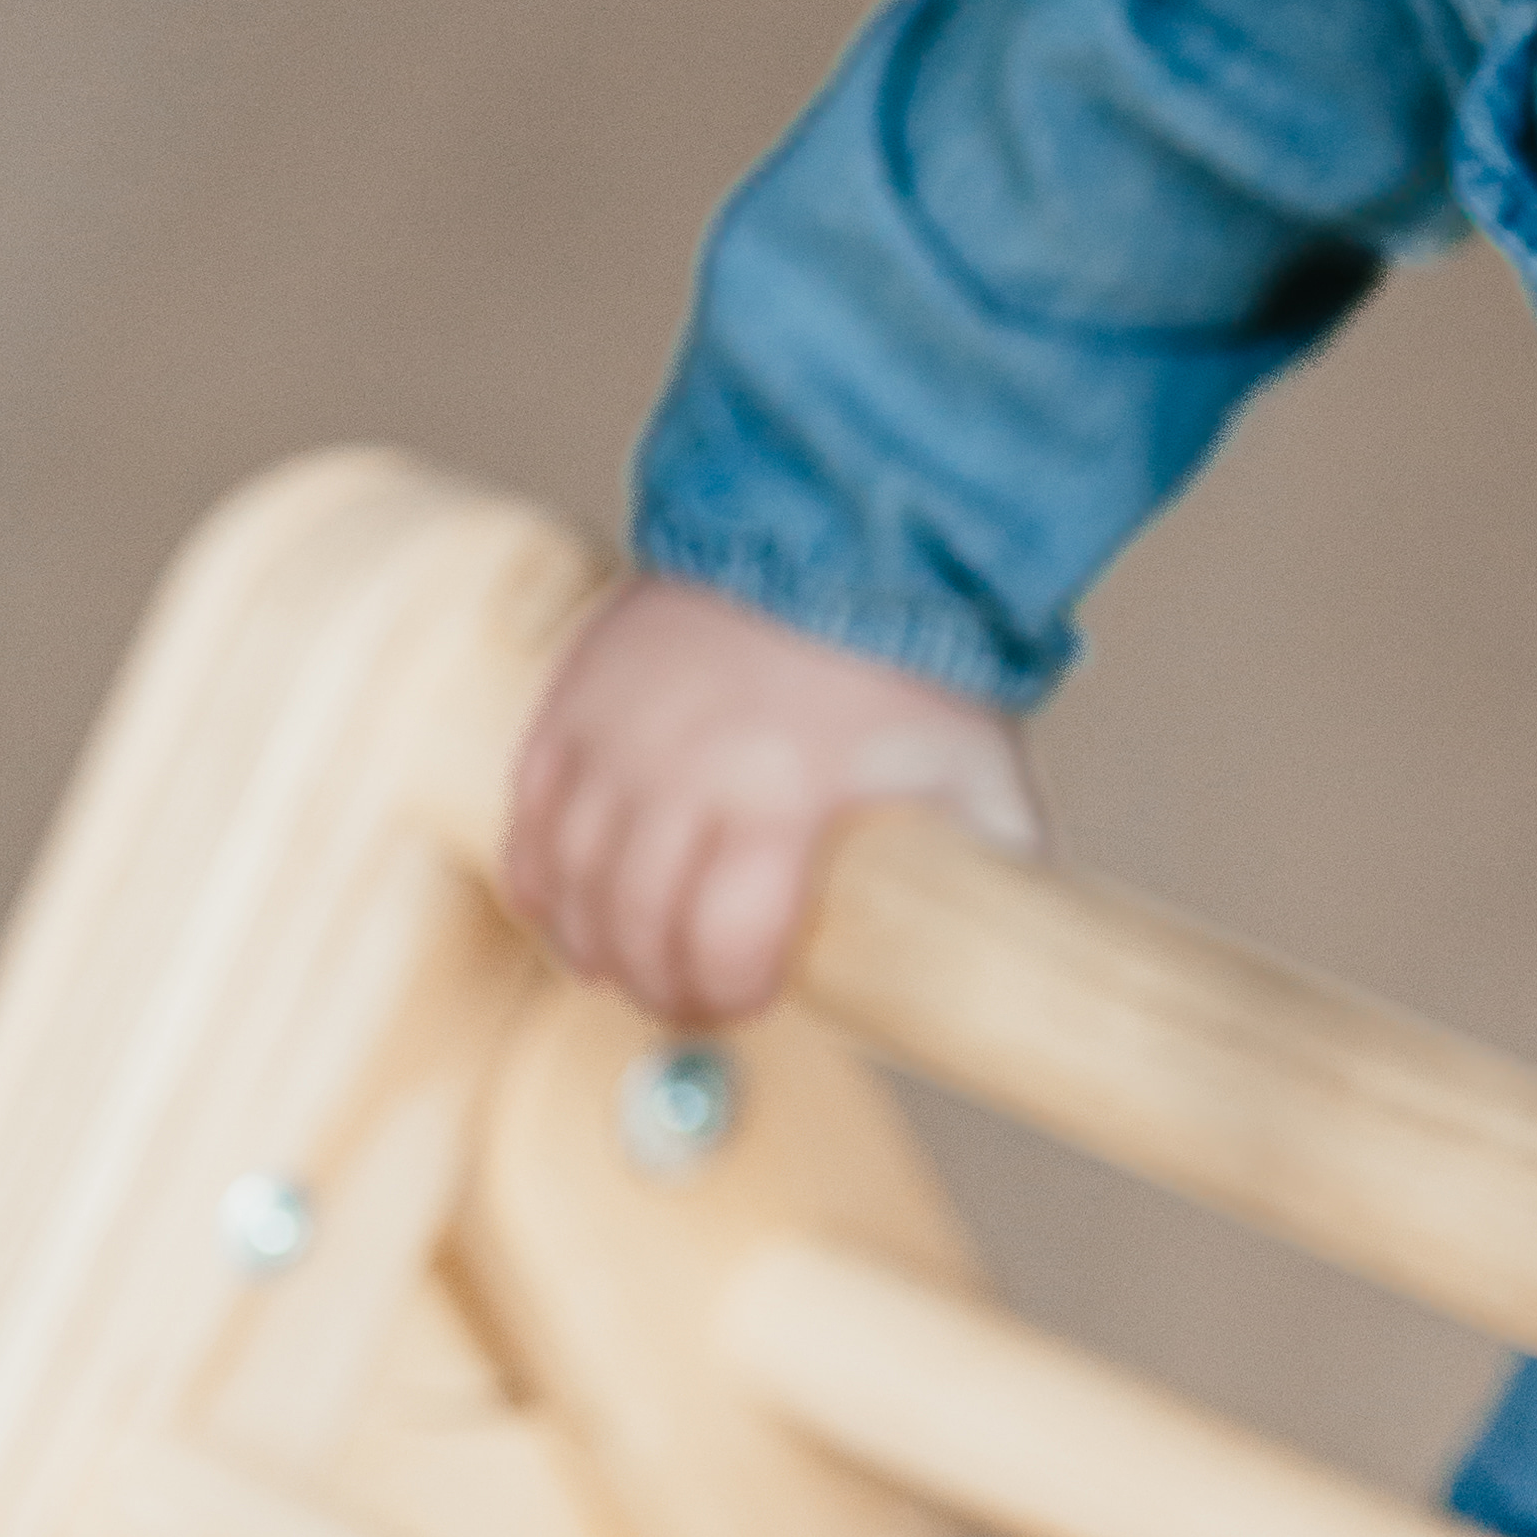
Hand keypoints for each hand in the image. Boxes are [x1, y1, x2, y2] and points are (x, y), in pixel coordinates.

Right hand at [502, 573, 1042, 1026]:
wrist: (840, 535)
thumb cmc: (915, 670)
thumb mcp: (979, 779)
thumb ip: (989, 874)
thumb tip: (1009, 961)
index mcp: (785, 799)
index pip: (723, 944)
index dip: (730, 993)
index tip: (748, 1000)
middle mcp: (686, 768)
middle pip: (635, 925)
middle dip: (660, 985)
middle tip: (687, 1000)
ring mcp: (618, 732)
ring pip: (567, 880)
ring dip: (590, 943)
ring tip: (622, 966)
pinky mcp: (575, 699)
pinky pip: (526, 816)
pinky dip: (538, 878)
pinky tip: (566, 910)